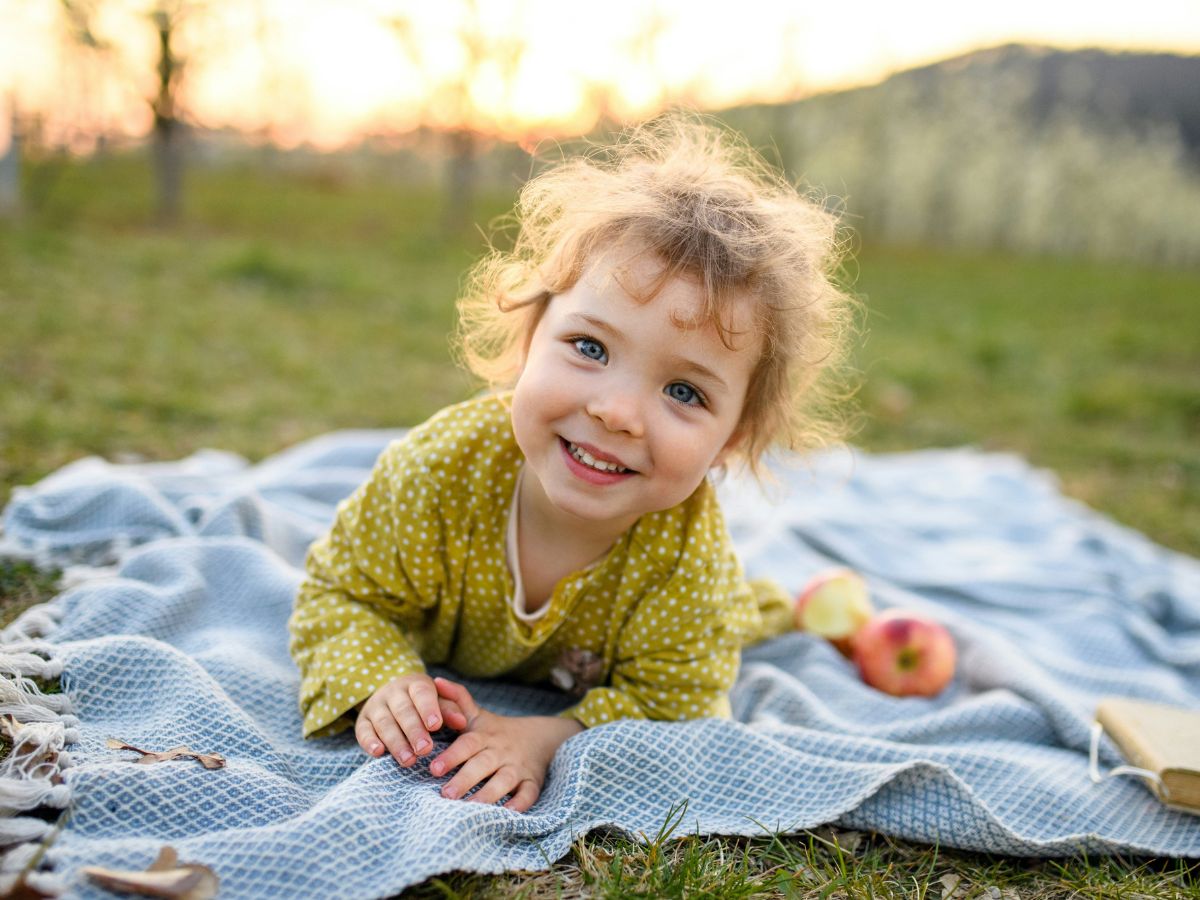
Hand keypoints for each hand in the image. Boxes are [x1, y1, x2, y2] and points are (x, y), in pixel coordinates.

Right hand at [355, 673, 468, 765]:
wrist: (394, 697)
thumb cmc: (425, 704)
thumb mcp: (440, 701)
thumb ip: (451, 710)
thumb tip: (462, 722)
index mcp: (415, 684)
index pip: (422, 693)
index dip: (428, 709)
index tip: (435, 725)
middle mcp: (393, 692)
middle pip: (403, 711)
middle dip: (414, 731)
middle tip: (425, 750)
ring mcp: (376, 706)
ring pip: (385, 723)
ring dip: (396, 742)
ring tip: (409, 760)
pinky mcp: (362, 721)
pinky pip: (363, 730)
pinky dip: (369, 742)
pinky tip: (378, 752)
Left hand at [429, 677, 582, 811]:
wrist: (541, 737)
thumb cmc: (497, 731)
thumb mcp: (478, 714)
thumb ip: (457, 699)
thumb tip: (436, 681)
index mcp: (485, 736)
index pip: (467, 744)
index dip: (452, 755)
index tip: (434, 768)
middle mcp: (500, 752)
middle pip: (483, 764)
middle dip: (465, 779)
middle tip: (445, 794)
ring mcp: (518, 767)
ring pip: (504, 781)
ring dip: (488, 795)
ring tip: (469, 809)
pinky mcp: (532, 782)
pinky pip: (529, 794)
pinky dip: (520, 804)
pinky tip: (508, 814)